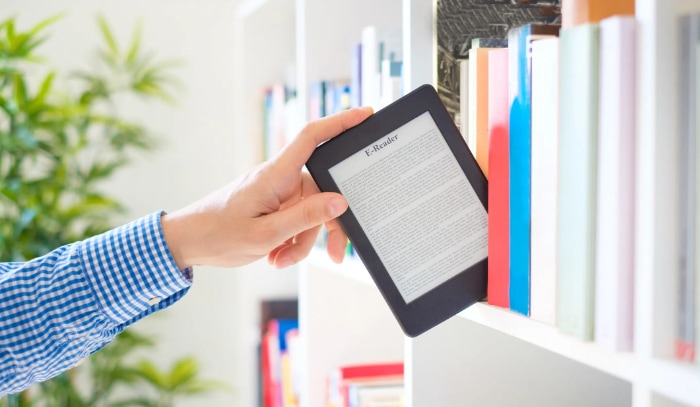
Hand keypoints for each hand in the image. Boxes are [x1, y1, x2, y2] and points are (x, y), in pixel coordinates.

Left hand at [161, 106, 373, 268]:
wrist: (187, 243)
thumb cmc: (219, 235)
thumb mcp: (265, 234)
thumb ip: (305, 218)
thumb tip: (340, 201)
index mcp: (275, 175)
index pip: (312, 137)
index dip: (341, 122)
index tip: (366, 115)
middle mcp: (280, 179)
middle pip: (322, 193)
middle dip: (327, 226)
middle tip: (338, 254)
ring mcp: (278, 193)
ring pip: (311, 214)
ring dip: (302, 242)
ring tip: (280, 260)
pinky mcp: (274, 206)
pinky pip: (297, 221)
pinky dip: (292, 242)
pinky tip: (275, 256)